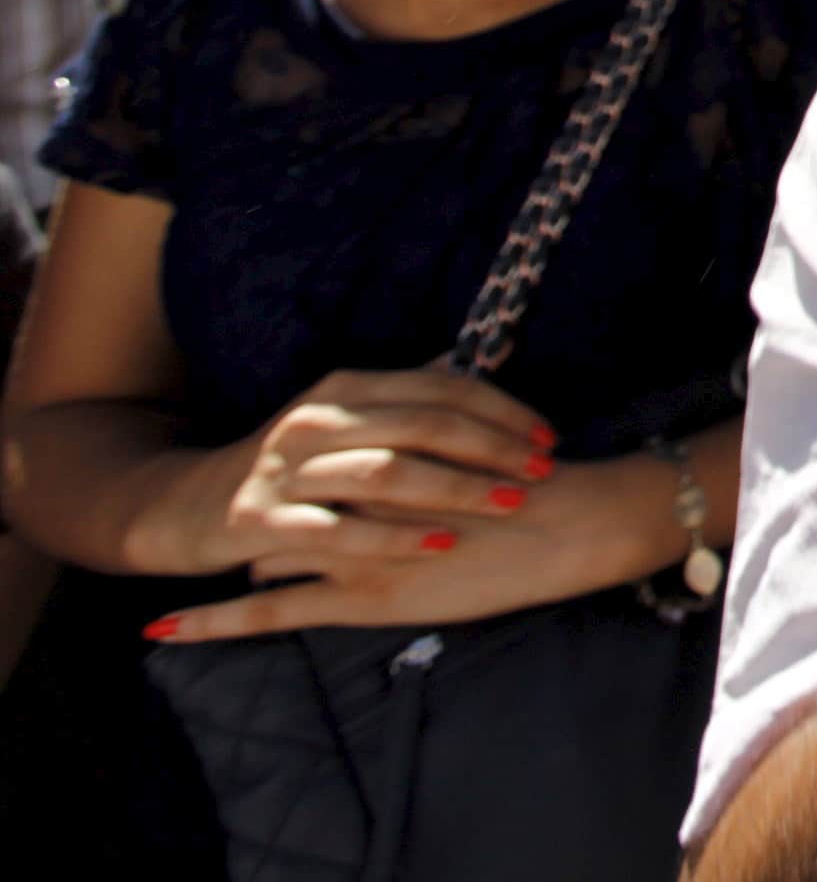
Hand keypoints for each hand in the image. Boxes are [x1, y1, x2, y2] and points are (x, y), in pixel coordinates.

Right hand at [147, 366, 551, 581]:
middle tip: (540, 471)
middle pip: (423, 424)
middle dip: (492, 447)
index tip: (548, 437)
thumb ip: (410, 391)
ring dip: (456, 488)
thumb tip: (479, 353)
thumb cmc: (290, 465)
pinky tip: (438, 545)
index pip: (441, 388)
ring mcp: (288, 469)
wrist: (186, 507)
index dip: (502, 410)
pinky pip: (339, 529)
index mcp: (346, 388)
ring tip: (508, 503)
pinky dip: (393, 535)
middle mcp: (318, 419)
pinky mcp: (262, 519)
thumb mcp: (346, 418)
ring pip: (387, 471)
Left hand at [149, 447, 679, 642]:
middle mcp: (356, 494)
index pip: (313, 457)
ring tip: (222, 564)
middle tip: (254, 520)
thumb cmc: (544, 484)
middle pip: (282, 500)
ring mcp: (355, 545)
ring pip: (272, 548)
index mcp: (384, 452)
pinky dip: (214, 621)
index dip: (298, 467)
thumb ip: (445, 432)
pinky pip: (271, 613)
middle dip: (270, 511)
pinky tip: (163, 629)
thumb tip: (423, 410)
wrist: (574, 523)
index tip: (279, 474)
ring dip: (254, 555)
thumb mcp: (485, 445)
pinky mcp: (362, 596)